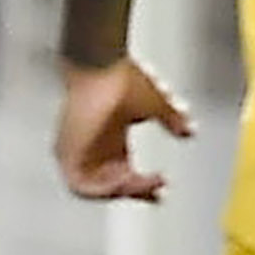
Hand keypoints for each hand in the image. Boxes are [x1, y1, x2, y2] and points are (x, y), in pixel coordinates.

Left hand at [54, 57, 192, 201]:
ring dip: (120, 191)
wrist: (99, 64)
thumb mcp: (155, 103)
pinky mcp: (64, 153)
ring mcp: (76, 151)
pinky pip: (80, 185)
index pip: (125, 175)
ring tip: (138, 182)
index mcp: (110, 140)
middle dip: (136, 190)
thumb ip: (173, 119)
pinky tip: (122, 179)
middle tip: (156, 186)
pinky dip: (101, 188)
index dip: (144, 185)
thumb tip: (190, 131)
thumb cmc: (119, 77)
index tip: (163, 184)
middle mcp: (92, 148)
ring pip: (96, 188)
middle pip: (111, 185)